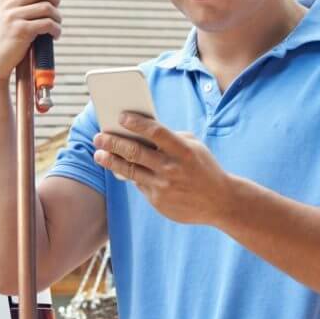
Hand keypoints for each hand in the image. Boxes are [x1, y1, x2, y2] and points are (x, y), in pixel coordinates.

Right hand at [0, 0, 61, 92]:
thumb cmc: (1, 46)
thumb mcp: (5, 22)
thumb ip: (18, 10)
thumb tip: (42, 5)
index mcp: (6, 1)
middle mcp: (10, 5)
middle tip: (57, 8)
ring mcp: (15, 17)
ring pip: (48, 8)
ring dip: (58, 18)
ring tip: (56, 28)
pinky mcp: (22, 31)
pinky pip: (47, 24)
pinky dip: (55, 30)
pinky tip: (54, 36)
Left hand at [93, 114, 232, 225]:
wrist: (220, 202)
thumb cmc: (204, 168)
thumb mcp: (195, 147)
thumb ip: (171, 139)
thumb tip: (141, 133)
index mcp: (184, 150)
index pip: (156, 132)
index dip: (136, 123)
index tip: (120, 116)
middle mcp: (172, 168)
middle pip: (136, 152)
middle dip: (113, 143)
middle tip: (99, 136)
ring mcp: (164, 186)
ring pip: (130, 171)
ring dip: (111, 161)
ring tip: (99, 153)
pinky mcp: (158, 201)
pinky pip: (139, 184)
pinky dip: (129, 175)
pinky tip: (118, 167)